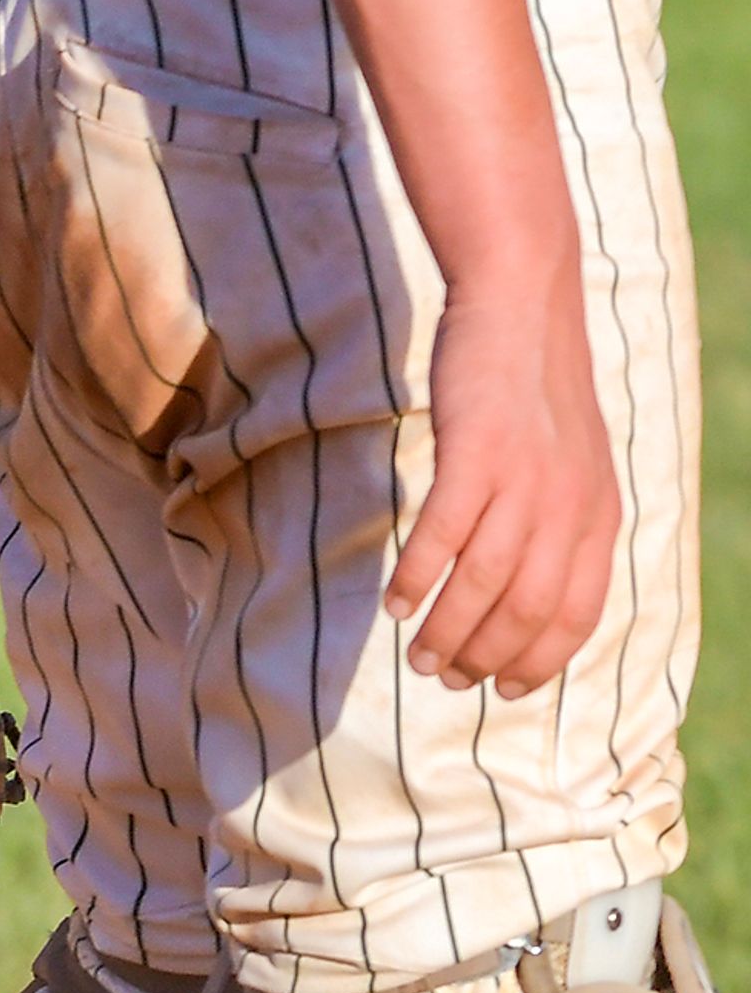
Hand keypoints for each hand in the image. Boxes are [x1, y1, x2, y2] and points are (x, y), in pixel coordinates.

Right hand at [389, 290, 621, 694]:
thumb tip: (523, 592)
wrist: (522, 304)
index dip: (539, 661)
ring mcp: (525, 480)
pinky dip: (418, 578)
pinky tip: (395, 603)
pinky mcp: (477, 454)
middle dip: (484, 656)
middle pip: (526, 610)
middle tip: (443, 676)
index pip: (576, 613)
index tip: (499, 687)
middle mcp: (569, 504)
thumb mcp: (570, 463)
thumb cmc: (533, 390)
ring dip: (447, 631)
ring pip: (485, 583)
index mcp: (598, 513)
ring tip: (417, 657)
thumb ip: (558, 523)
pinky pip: (445, 535)